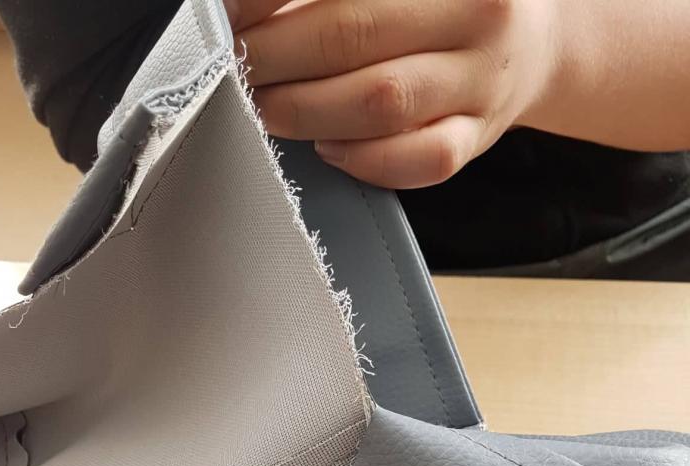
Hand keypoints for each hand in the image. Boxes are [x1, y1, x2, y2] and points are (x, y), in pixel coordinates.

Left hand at [227, 0, 561, 187]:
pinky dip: (363, 159)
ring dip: (306, 110)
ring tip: (265, 107)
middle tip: (236, 64)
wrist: (528, 41)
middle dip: (275, 54)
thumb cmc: (442, 2)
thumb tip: (245, 11)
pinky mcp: (476, 135)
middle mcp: (477, 9)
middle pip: (352, 34)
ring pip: (380, 102)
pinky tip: (328, 148)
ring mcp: (482, 78)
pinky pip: (418, 160)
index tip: (227, 14)